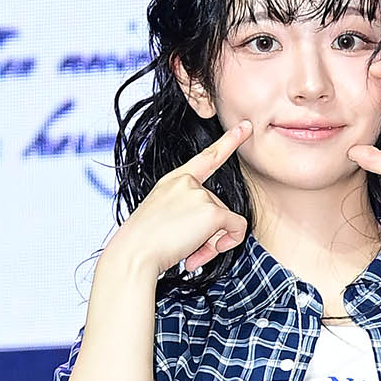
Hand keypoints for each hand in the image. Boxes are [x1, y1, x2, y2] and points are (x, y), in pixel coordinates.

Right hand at [100, 120, 252, 277]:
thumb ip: (190, 216)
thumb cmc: (144, 244)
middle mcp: (188, 182)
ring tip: (188, 253)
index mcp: (173, 181)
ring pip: (226, 221)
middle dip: (209, 233)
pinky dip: (229, 243)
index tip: (245, 126)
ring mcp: (200, 194)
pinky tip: (200, 253)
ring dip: (212, 243)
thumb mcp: (165, 219)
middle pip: (218, 207)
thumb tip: (218, 235)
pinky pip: (237, 228)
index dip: (228, 141)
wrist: (134, 253)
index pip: (206, 158)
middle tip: (187, 249)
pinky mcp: (212, 211)